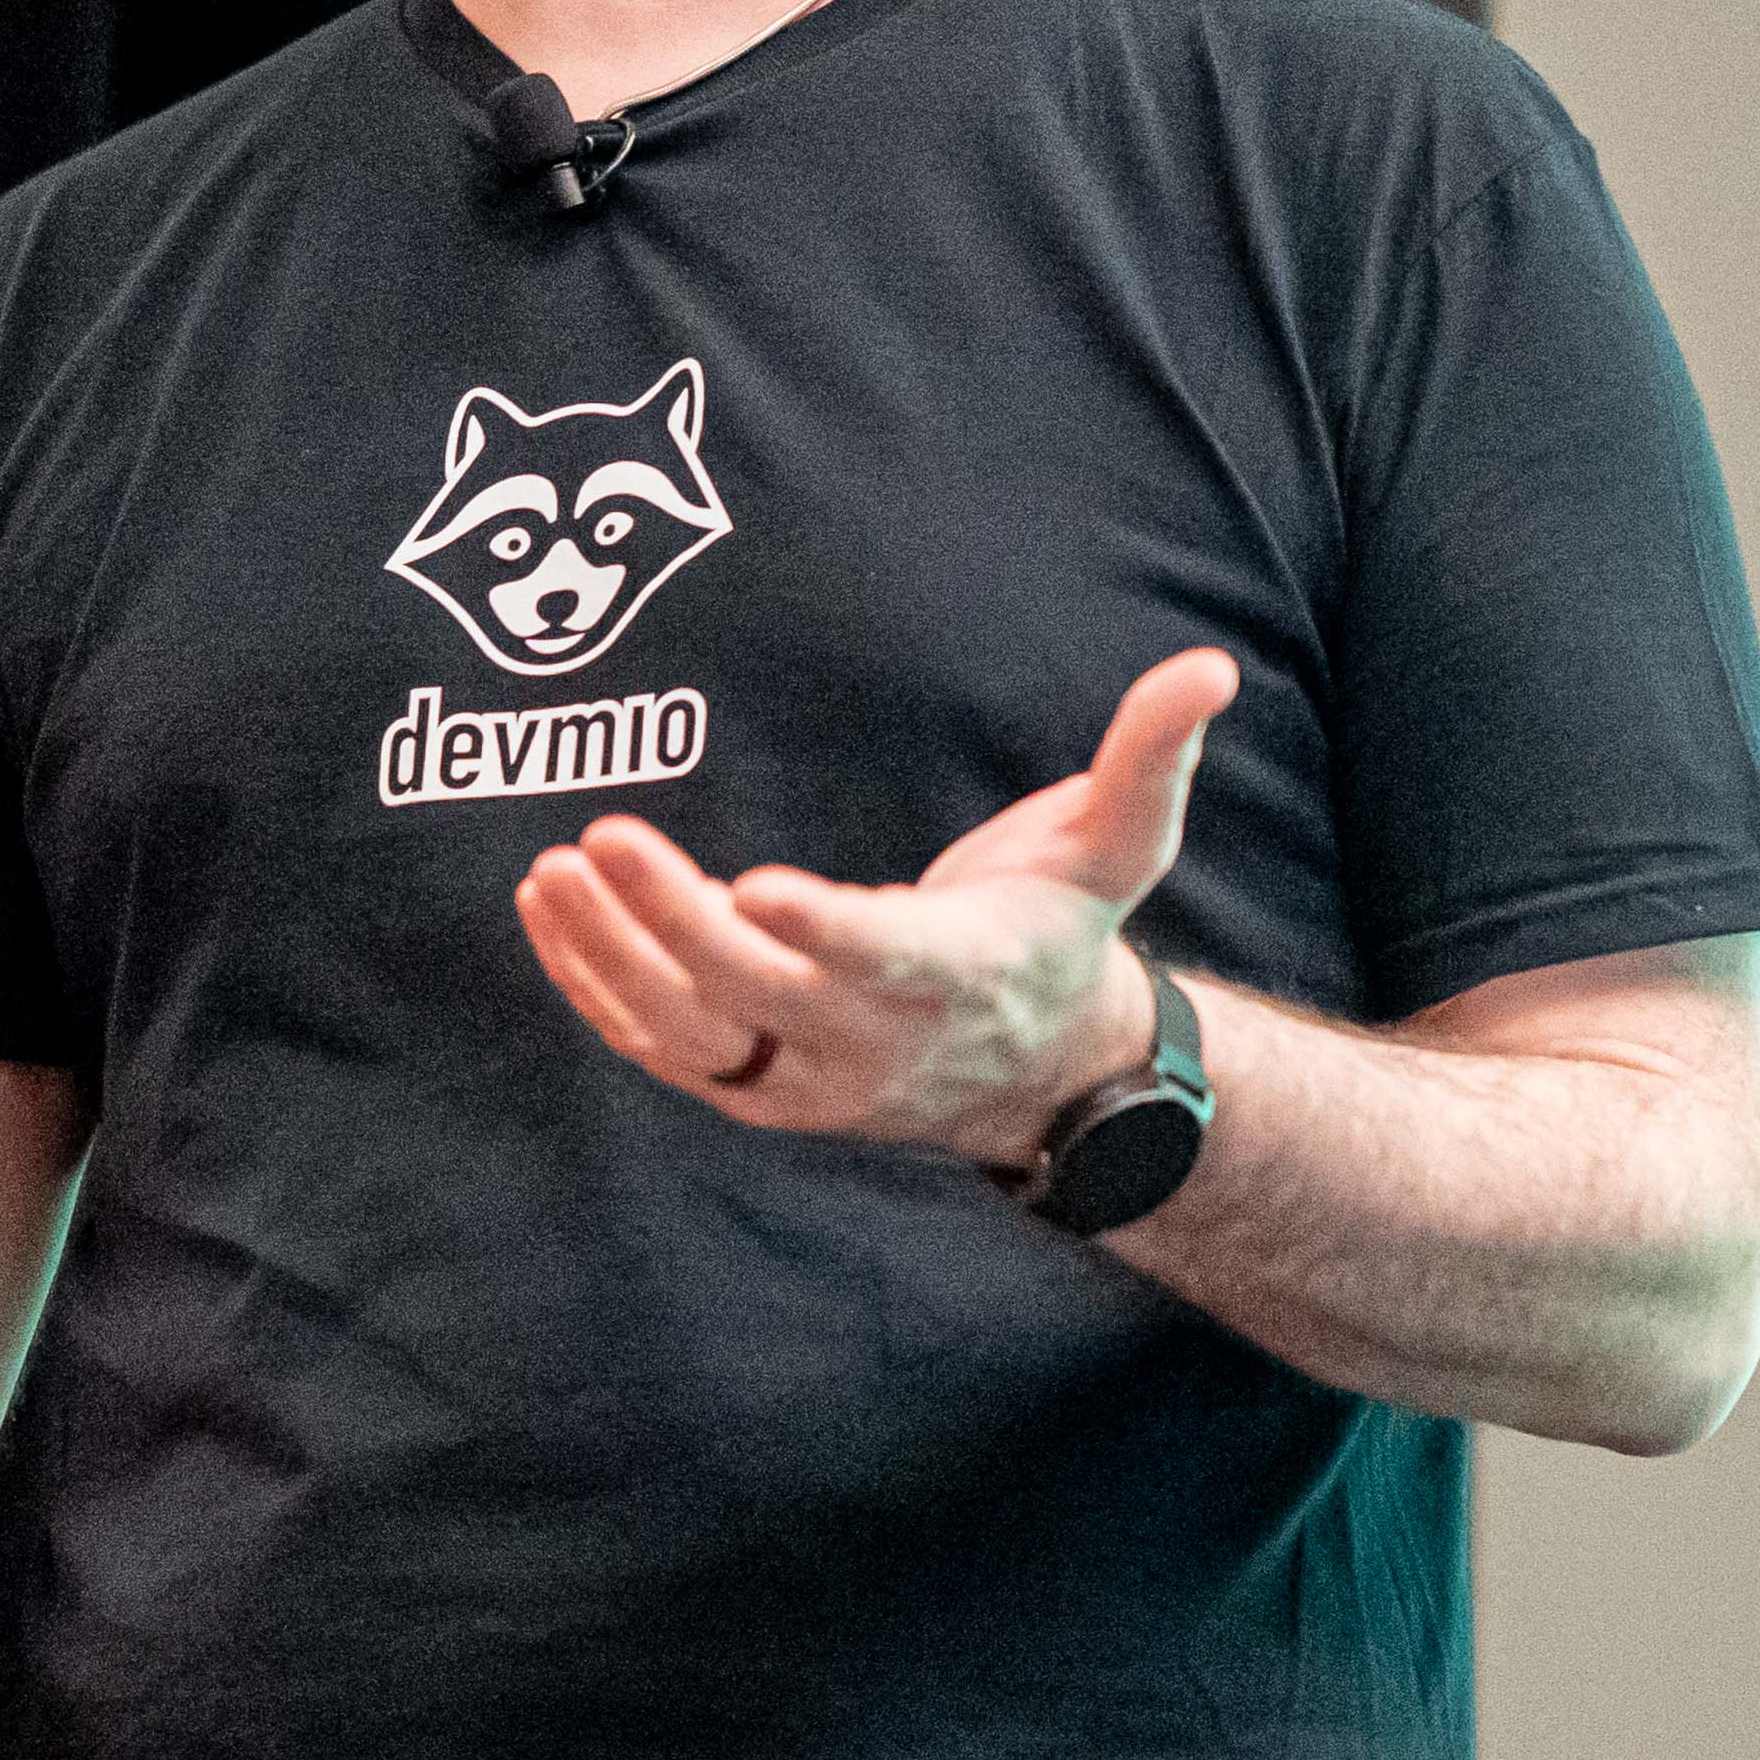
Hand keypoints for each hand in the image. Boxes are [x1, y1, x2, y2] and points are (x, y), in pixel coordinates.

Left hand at [512, 648, 1238, 1164]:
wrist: (1036, 1074)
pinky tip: (547, 911)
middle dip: (674, 924)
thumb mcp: (1120, 851)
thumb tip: (1212, 668)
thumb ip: (1151, 761)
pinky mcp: (755, 1091)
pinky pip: (663, 1050)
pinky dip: (596, 990)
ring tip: (553, 872)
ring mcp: (808, 1080)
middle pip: (758, 994)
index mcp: (960, 976)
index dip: (826, 933)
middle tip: (601, 838)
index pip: (887, 962)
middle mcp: (876, 1042)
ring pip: (694, 1035)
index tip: (759, 887)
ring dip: (612, 958)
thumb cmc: (1060, 933)